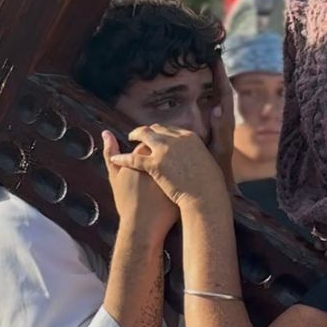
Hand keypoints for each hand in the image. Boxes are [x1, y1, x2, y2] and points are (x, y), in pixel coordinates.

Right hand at [102, 130, 178, 240]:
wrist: (143, 226)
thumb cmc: (127, 202)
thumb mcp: (115, 175)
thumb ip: (110, 152)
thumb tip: (105, 132)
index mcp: (147, 155)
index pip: (149, 142)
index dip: (146, 151)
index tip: (145, 161)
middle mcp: (164, 159)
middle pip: (165, 146)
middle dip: (163, 152)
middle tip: (159, 165)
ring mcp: (177, 171)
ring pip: (178, 157)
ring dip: (175, 161)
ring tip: (170, 172)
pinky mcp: (187, 183)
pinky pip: (188, 172)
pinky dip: (183, 174)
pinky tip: (179, 181)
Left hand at [109, 124, 225, 211]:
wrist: (205, 197)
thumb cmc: (210, 185)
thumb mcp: (210, 162)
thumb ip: (199, 153)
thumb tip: (196, 153)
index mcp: (190, 136)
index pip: (171, 129)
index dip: (163, 132)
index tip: (159, 135)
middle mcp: (176, 139)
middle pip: (157, 129)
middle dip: (149, 131)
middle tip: (142, 134)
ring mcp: (164, 150)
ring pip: (144, 136)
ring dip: (135, 135)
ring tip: (130, 137)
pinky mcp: (154, 164)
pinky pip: (133, 158)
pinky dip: (123, 157)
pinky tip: (116, 158)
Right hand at [209, 58, 236, 191]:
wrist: (219, 186)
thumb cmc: (217, 169)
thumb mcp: (217, 149)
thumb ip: (219, 129)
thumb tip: (217, 107)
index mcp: (225, 121)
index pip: (225, 91)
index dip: (221, 74)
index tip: (216, 56)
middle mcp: (222, 120)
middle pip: (221, 90)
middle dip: (216, 73)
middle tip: (209, 54)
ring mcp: (217, 125)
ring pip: (214, 98)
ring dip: (210, 82)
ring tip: (202, 65)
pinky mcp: (210, 131)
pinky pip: (208, 108)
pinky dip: (203, 96)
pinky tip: (193, 91)